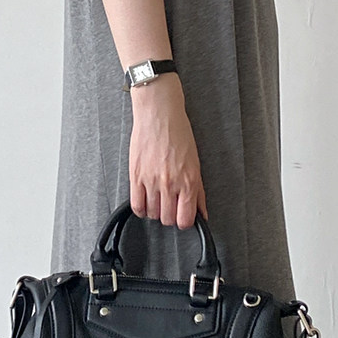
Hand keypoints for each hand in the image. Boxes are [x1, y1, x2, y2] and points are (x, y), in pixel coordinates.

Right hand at [128, 77, 207, 227]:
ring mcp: (152, 181)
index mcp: (189, 181)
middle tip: (170, 206)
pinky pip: (136, 205)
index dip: (184, 221)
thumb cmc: (178, 133)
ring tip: (158, 199)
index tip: (182, 216)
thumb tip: (202, 212)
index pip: (185, 219)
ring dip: (155, 211)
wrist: (159, 115)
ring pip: (152, 214)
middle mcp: (171, 184)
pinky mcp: (136, 176)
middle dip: (169, 216)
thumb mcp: (195, 163)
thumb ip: (198, 191)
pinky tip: (145, 202)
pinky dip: (141, 209)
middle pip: (168, 219)